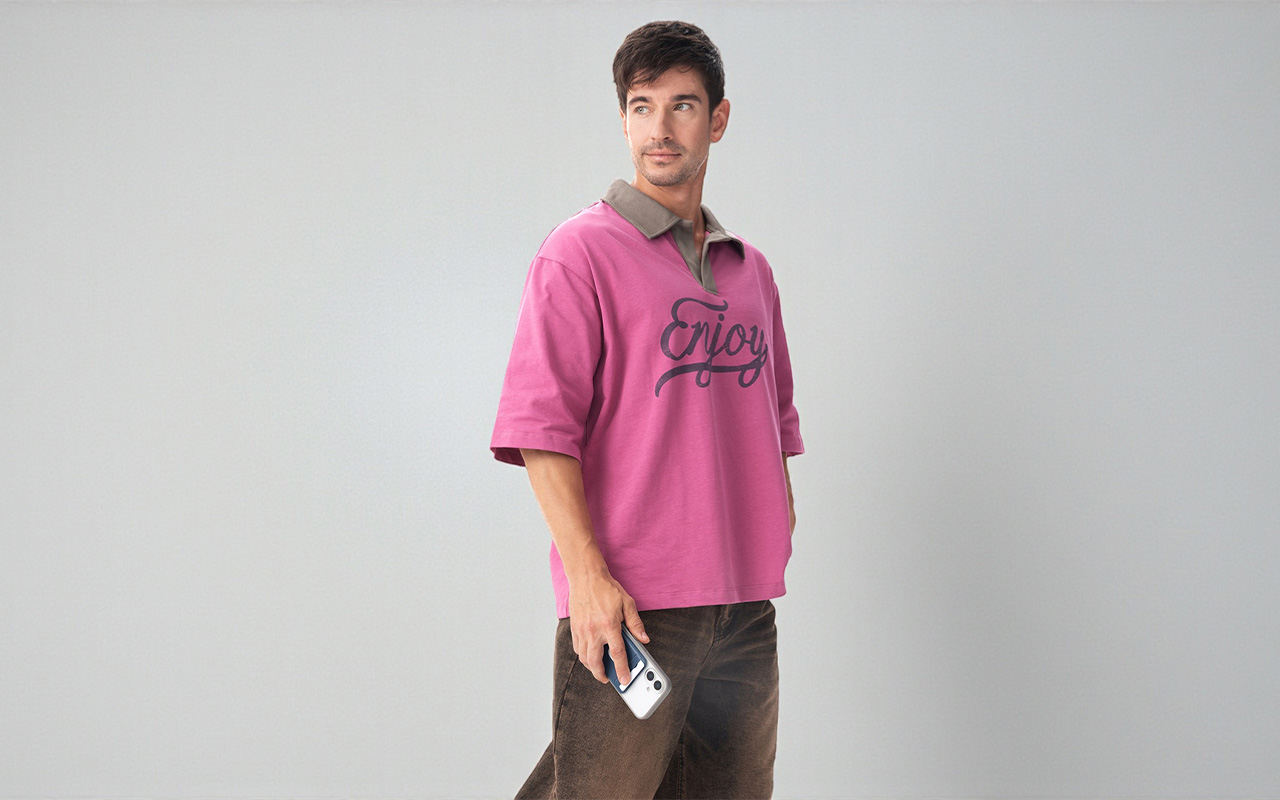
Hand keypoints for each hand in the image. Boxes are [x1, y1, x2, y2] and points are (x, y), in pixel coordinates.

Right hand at [567, 572, 648, 686]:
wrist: (586, 577)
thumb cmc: (607, 589)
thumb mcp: (627, 603)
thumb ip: (635, 623)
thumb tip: (643, 639)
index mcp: (610, 625)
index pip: (617, 654)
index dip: (622, 670)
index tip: (624, 680)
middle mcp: (594, 630)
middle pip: (595, 662)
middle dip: (601, 675)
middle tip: (608, 679)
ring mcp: (582, 630)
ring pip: (584, 657)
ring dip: (591, 667)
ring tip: (599, 669)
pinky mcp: (574, 628)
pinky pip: (577, 648)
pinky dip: (583, 655)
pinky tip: (590, 655)